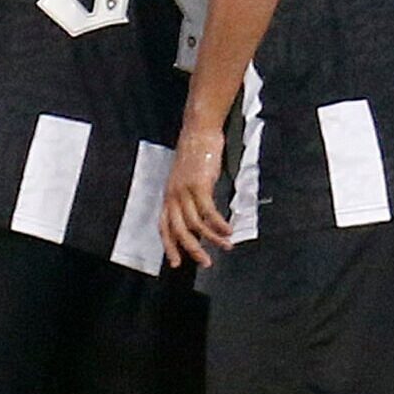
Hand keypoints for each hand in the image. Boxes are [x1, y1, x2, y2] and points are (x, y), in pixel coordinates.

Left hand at [158, 125, 231, 267]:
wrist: (199, 132)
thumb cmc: (195, 154)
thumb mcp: (187, 179)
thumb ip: (188, 198)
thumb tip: (199, 217)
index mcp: (168, 195)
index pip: (165, 227)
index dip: (170, 246)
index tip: (177, 262)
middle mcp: (173, 195)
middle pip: (179, 230)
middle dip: (192, 249)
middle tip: (206, 262)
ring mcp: (185, 190)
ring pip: (195, 224)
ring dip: (212, 238)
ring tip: (226, 246)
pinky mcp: (199, 185)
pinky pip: (208, 212)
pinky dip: (219, 224)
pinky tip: (228, 230)